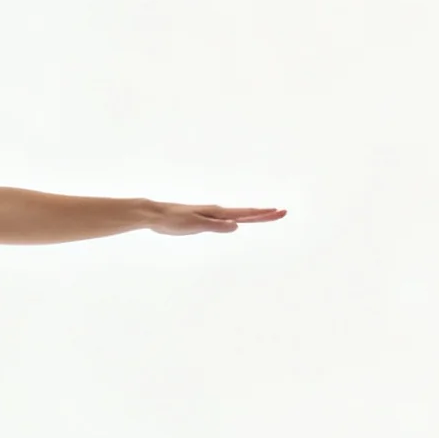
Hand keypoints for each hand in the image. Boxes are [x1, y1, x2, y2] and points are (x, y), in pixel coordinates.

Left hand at [148, 202, 285, 235]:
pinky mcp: (202, 220)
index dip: (263, 215)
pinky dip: (237, 219)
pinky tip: (236, 222)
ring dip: (253, 216)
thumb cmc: (173, 221)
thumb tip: (236, 226)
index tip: (279, 212)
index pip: (246, 214)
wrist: (155, 214)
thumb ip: (216, 226)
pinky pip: (226, 220)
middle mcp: (217, 212)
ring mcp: (210, 215)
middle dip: (264, 214)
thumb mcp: (195, 225)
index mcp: (218, 213)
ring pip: (237, 215)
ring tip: (266, 215)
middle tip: (282, 212)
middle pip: (246, 213)